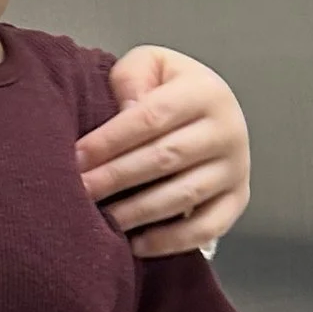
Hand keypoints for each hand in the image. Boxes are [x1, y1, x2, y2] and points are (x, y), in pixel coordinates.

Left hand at [79, 47, 250, 257]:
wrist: (212, 111)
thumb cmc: (168, 90)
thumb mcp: (150, 66)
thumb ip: (132, 79)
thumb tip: (125, 112)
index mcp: (204, 92)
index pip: (151, 117)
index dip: (110, 140)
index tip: (75, 158)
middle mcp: (228, 130)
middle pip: (164, 158)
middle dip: (115, 178)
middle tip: (79, 191)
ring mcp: (236, 168)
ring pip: (183, 196)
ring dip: (136, 212)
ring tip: (100, 219)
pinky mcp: (237, 199)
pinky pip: (206, 228)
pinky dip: (170, 241)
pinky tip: (135, 244)